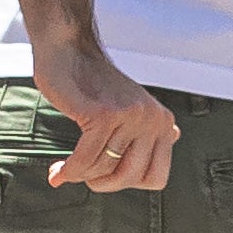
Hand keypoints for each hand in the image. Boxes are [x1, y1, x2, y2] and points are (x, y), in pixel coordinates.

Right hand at [41, 43, 179, 194]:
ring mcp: (129, 116)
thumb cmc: (93, 83)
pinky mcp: (103, 114)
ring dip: (80, 175)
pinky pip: (85, 159)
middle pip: (130, 178)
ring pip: (104, 168)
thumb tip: (174, 137)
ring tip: (64, 170)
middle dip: (102, 184)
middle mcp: (152, 119)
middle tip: (83, 178)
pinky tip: (58, 171)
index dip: (128, 183)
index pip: (156, 178)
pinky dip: (69, 170)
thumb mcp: (129, 108)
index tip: (106, 176)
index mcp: (162, 122)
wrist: (68, 49)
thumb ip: (149, 128)